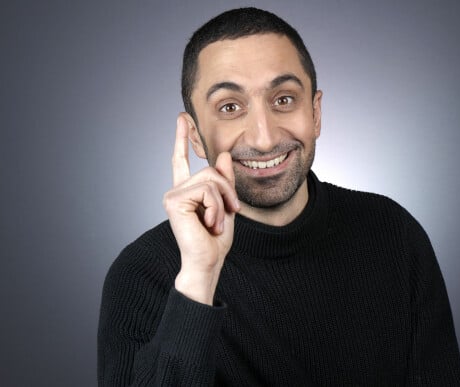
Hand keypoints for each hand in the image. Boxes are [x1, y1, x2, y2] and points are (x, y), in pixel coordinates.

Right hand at [163, 114, 239, 304]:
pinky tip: (209, 223)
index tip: (182, 118)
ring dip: (223, 202)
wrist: (207, 261)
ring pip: (210, 179)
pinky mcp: (173, 200)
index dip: (182, 138)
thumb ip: (224, 181)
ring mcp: (172, 193)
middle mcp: (176, 189)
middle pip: (210, 169)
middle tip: (230, 212)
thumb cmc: (215, 239)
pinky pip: (207, 190)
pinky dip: (216, 207)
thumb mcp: (226, 205)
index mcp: (187, 190)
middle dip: (227, 190)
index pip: (182, 159)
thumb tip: (222, 155)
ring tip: (217, 222)